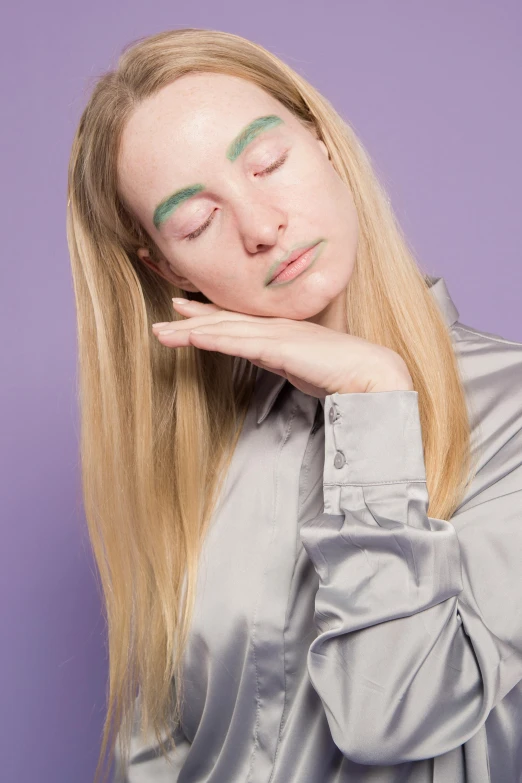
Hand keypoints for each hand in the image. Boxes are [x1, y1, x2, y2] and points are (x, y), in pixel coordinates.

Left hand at [151, 299, 413, 397]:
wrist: (371, 372)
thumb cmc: (342, 372)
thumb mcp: (303, 365)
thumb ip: (283, 359)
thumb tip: (269, 359)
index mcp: (281, 330)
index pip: (238, 321)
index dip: (209, 315)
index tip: (185, 311)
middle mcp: (274, 326)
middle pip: (224, 321)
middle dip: (191, 319)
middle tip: (162, 319)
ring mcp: (276, 334)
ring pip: (224, 330)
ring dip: (190, 330)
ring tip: (161, 332)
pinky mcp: (278, 347)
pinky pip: (237, 343)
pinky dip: (211, 338)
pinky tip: (190, 337)